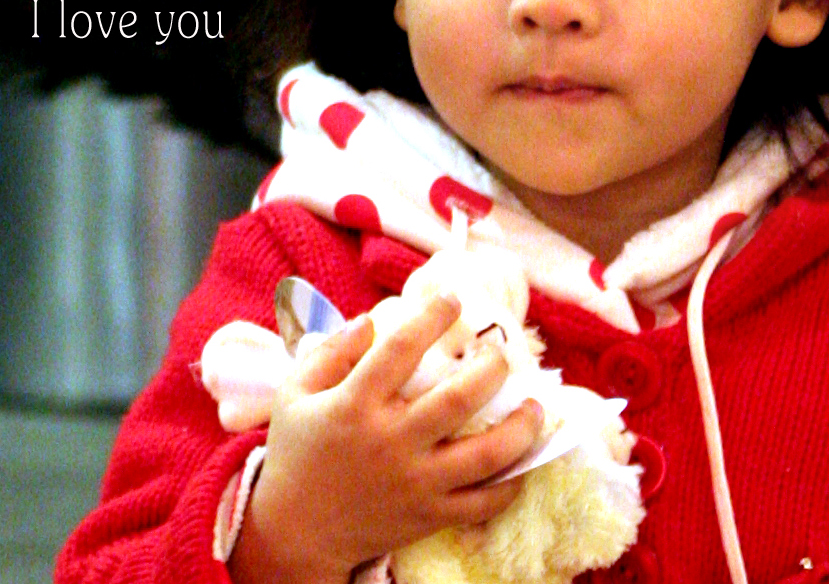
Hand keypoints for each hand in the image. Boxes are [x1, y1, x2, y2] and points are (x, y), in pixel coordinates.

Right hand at [229, 295, 544, 583]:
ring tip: (535, 405)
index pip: (401, 348)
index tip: (454, 296)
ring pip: (486, 455)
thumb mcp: (295, 392)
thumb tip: (372, 319)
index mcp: (355, 404)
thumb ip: (330, 351)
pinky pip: (484, 502)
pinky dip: (511, 482)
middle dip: (492, 367)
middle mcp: (391, 441)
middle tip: (501, 351)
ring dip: (521, 427)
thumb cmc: (297, 452)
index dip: (433, 315)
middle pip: (458, 399)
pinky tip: (522, 459)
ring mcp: (415, 482)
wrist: (294, 532)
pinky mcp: (429, 516)